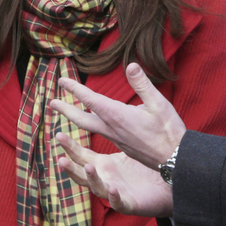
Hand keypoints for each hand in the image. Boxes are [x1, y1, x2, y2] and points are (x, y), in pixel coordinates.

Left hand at [49, 62, 185, 168]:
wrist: (174, 160)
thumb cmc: (168, 131)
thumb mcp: (159, 104)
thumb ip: (143, 84)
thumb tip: (131, 65)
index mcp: (117, 115)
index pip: (90, 100)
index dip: (75, 89)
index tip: (61, 81)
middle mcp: (111, 128)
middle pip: (81, 118)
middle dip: (66, 109)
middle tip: (52, 102)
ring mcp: (115, 139)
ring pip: (89, 127)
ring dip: (75, 117)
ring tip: (65, 112)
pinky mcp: (121, 145)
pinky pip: (100, 134)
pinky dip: (90, 126)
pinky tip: (93, 123)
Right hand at [55, 132, 173, 216]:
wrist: (166, 186)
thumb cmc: (144, 167)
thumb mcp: (128, 145)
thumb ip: (116, 129)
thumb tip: (107, 105)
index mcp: (103, 165)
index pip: (80, 156)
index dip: (69, 147)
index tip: (58, 134)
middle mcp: (104, 179)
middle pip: (81, 174)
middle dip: (70, 168)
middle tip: (61, 158)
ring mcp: (115, 193)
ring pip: (97, 189)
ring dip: (92, 179)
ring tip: (88, 167)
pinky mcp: (129, 204)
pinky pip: (119, 202)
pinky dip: (114, 197)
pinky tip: (113, 188)